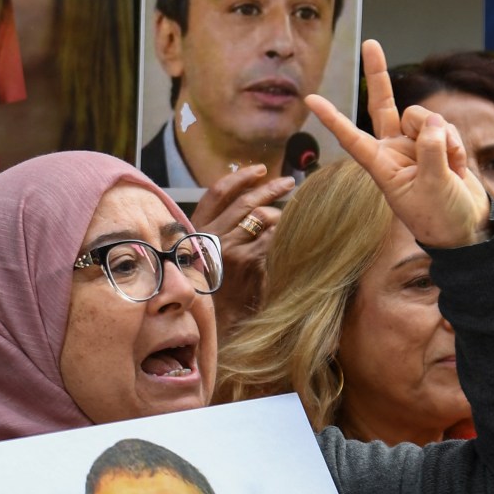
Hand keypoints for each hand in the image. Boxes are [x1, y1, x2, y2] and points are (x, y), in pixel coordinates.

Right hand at [192, 164, 295, 340]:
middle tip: (289, 183)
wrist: (217, 324)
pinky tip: (295, 238)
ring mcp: (231, 250)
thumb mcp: (204, 255)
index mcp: (197, 230)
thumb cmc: (214, 291)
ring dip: (282, 216)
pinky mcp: (251, 263)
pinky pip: (275, 239)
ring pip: (265, 218)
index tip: (260, 169)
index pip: (218, 192)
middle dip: (272, 188)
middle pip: (246, 202)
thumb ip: (219, 231)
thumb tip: (249, 205)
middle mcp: (212, 237)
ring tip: (294, 217)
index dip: (240, 177)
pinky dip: (287, 236)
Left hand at [304, 40, 488, 248]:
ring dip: (442, 136)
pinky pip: (445, 128)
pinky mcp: (436, 143)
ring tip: (449, 165)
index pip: (352, 138)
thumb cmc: (441, 217)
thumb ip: (431, 152)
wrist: (467, 228)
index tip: (311, 99)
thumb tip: (430, 120)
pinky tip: (458, 167)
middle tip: (369, 43)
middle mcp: (394, 150)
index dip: (332, 118)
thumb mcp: (434, 187)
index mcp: (382, 166)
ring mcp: (415, 144)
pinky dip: (456, 144)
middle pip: (383, 104)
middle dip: (378, 73)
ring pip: (424, 116)